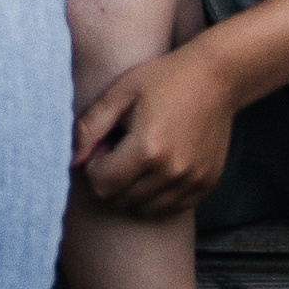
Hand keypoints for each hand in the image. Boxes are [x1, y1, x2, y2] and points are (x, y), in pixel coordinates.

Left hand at [73, 48, 234, 216]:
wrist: (217, 77)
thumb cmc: (164, 79)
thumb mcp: (120, 93)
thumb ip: (90, 127)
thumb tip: (72, 161)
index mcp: (147, 149)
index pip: (101, 184)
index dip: (94, 166)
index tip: (105, 146)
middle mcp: (172, 172)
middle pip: (120, 200)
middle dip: (110, 180)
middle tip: (120, 151)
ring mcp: (192, 181)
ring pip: (144, 210)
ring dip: (132, 192)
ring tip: (139, 160)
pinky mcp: (206, 184)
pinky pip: (170, 208)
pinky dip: (156, 196)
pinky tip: (158, 168)